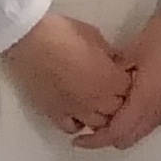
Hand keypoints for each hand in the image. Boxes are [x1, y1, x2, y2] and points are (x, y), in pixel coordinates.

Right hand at [3, 10, 130, 138]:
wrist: (29, 39)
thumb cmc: (63, 32)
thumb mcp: (95, 37)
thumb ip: (110, 55)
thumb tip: (117, 62)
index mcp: (110, 80)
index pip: (130, 91)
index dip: (127, 84)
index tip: (122, 75)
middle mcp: (96, 100)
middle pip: (117, 111)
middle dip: (117, 101)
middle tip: (110, 88)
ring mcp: (75, 110)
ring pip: (97, 125)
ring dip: (100, 115)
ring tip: (95, 102)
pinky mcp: (54, 114)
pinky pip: (71, 128)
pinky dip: (76, 123)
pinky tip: (75, 111)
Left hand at [75, 9, 160, 151]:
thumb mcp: (131, 52)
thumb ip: (113, 75)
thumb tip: (99, 85)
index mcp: (146, 101)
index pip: (116, 132)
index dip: (95, 139)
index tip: (78, 137)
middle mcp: (159, 112)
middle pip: (128, 138)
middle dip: (107, 136)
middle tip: (89, 124)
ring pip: (141, 131)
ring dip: (123, 128)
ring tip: (106, 112)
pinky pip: (153, 121)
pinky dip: (137, 119)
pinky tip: (129, 102)